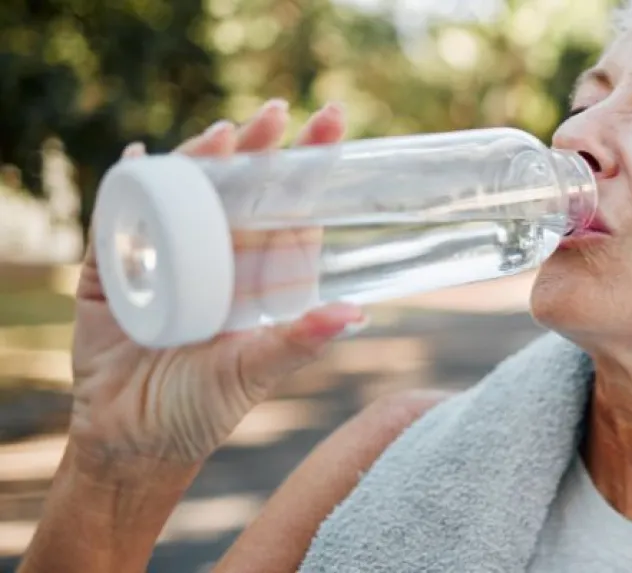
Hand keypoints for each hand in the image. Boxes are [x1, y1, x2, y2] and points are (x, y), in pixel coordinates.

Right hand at [69, 100, 365, 476]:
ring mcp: (164, 258)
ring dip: (200, 161)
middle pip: (240, 191)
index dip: (308, 169)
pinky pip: (119, 220)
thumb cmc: (200, 410)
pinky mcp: (114, 270)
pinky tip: (134, 158)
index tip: (333, 124)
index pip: (288, 210)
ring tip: (222, 134)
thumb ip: (298, 340)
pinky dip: (124, 188)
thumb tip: (357, 314)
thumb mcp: (252, 371)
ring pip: (184, 194)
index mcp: (255, 277)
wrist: (130, 444)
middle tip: (280, 112)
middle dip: (260, 150)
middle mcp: (215, 259)